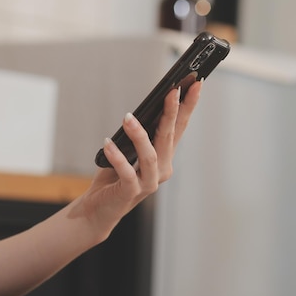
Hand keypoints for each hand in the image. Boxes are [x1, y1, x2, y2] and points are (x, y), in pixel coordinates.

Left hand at [69, 81, 201, 240]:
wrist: (99, 210)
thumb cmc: (112, 178)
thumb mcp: (127, 151)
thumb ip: (135, 136)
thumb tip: (138, 112)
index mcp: (164, 157)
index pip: (179, 127)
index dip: (189, 106)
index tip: (196, 84)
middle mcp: (162, 169)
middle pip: (169, 137)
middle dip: (172, 112)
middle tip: (172, 91)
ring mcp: (149, 183)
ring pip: (151, 155)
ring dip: (140, 135)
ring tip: (128, 117)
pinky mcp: (132, 192)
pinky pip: (128, 173)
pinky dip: (118, 158)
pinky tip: (108, 144)